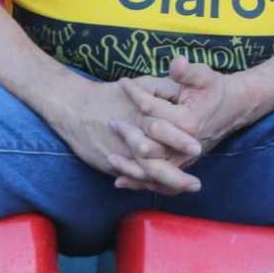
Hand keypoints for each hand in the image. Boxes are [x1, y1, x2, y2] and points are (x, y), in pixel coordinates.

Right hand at [43, 76, 190, 188]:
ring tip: (186, 188)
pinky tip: (163, 187)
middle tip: (196, 184)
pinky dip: (147, 184)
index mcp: (142, 118)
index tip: (198, 149)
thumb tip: (191, 95)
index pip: (164, 132)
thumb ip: (170, 89)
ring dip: (166, 185)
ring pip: (144, 176)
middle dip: (176, 177)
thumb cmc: (115, 94)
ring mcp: (120, 155)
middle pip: (155, 164)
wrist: (75, 107)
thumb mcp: (146, 84)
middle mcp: (130, 140)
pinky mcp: (110, 164)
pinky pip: (132, 178)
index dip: (180, 142)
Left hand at [108, 57, 258, 192]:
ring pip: (151, 168)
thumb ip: (188, 71)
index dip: (135, 93)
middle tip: (111, 122)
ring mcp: (184, 158)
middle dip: (127, 133)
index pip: (152, 108)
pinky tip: (120, 181)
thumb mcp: (205, 76)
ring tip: (109, 157)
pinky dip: (139, 181)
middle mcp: (185, 144)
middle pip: (147, 144)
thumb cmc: (216, 90)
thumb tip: (176, 61)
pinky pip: (159, 180)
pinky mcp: (183, 165)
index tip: (121, 82)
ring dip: (129, 164)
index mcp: (188, 120)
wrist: (235, 107)